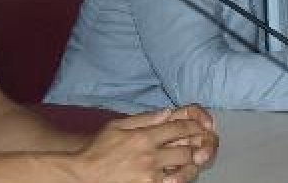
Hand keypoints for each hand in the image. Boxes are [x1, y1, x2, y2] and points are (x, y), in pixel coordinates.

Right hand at [73, 105, 218, 182]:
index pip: (177, 128)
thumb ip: (144, 118)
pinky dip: (178, 178)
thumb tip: (167, 112)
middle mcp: (151, 156)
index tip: (198, 126)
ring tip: (192, 161)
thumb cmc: (98, 149)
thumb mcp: (116, 125)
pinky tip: (177, 174)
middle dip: (195, 147)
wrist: (86, 175)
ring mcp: (151, 176)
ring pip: (183, 170)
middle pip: (186, 151)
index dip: (192, 126)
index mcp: (144, 137)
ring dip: (190, 165)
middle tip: (201, 145)